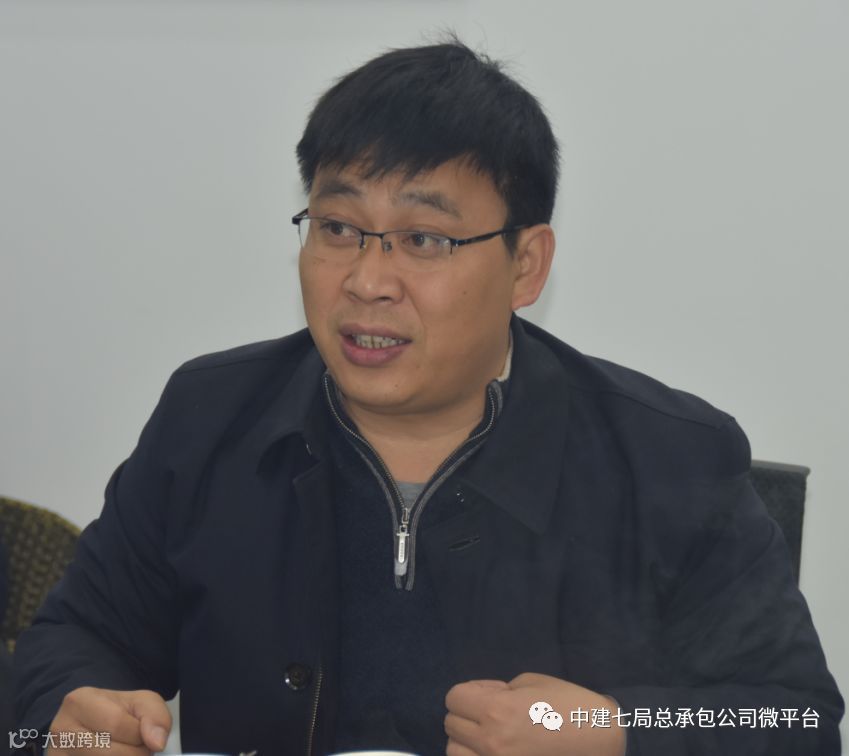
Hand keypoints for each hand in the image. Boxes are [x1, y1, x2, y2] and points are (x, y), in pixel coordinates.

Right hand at [45, 687, 170, 754]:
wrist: (89, 725)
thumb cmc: (116, 711)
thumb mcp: (140, 702)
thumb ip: (155, 715)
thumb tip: (158, 743)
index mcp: (79, 702)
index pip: (117, 724)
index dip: (140, 734)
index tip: (146, 736)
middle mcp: (60, 729)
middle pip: (109, 753)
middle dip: (135, 754)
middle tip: (139, 749)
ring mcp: (55, 755)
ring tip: (126, 752)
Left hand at [445, 672, 625, 755]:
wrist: (603, 743)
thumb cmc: (571, 706)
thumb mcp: (532, 683)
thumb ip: (498, 690)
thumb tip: (481, 699)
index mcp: (498, 711)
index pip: (454, 699)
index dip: (468, 692)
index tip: (487, 694)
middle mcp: (491, 742)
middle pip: (451, 725)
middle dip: (468, 714)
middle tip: (492, 712)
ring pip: (455, 753)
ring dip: (468, 741)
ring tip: (493, 735)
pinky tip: (498, 749)